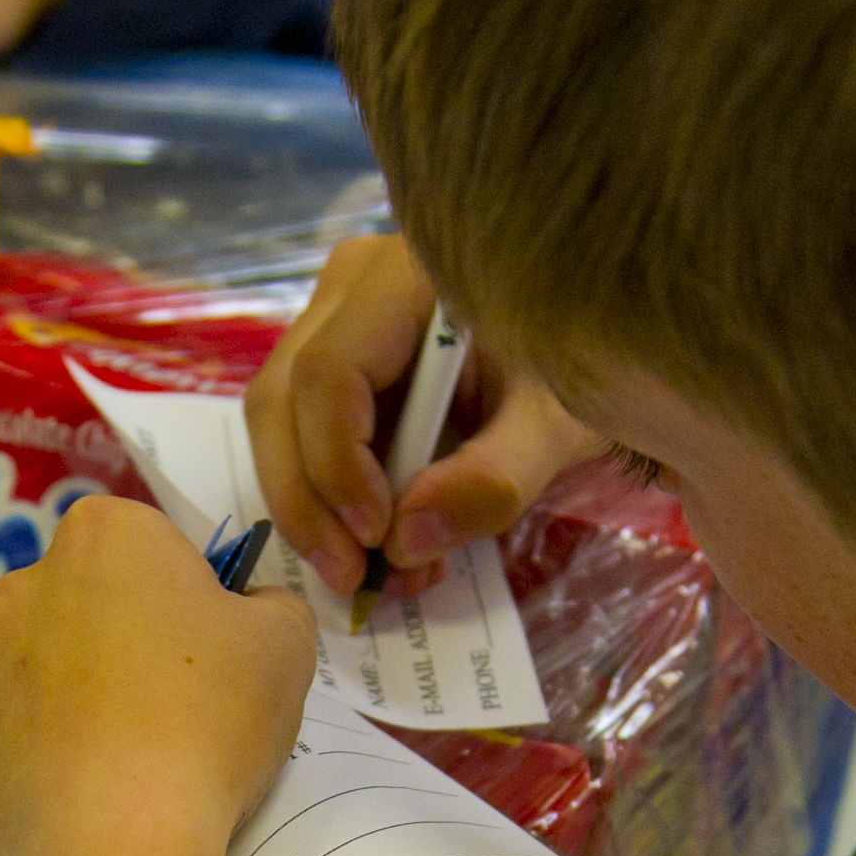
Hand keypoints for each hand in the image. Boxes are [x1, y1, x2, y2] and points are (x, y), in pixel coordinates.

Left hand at [0, 498, 313, 855]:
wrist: (115, 846)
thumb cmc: (207, 721)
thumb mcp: (286, 645)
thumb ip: (273, 606)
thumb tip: (252, 607)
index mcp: (101, 540)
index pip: (149, 546)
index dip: (188, 599)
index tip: (213, 656)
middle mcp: (22, 592)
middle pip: (85, 610)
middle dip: (122, 650)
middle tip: (179, 716)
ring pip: (41, 686)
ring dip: (77, 715)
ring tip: (132, 777)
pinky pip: (14, 761)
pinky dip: (46, 783)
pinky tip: (90, 818)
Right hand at [246, 234, 607, 593]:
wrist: (576, 348)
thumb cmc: (572, 369)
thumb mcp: (553, 428)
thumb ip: (494, 478)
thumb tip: (405, 541)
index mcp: (404, 278)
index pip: (329, 372)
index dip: (336, 462)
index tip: (376, 536)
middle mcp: (348, 289)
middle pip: (283, 399)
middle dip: (308, 501)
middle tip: (351, 576)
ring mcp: (330, 324)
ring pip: (278, 424)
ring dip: (314, 509)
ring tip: (376, 573)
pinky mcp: (331, 366)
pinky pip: (302, 436)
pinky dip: (331, 500)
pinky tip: (383, 545)